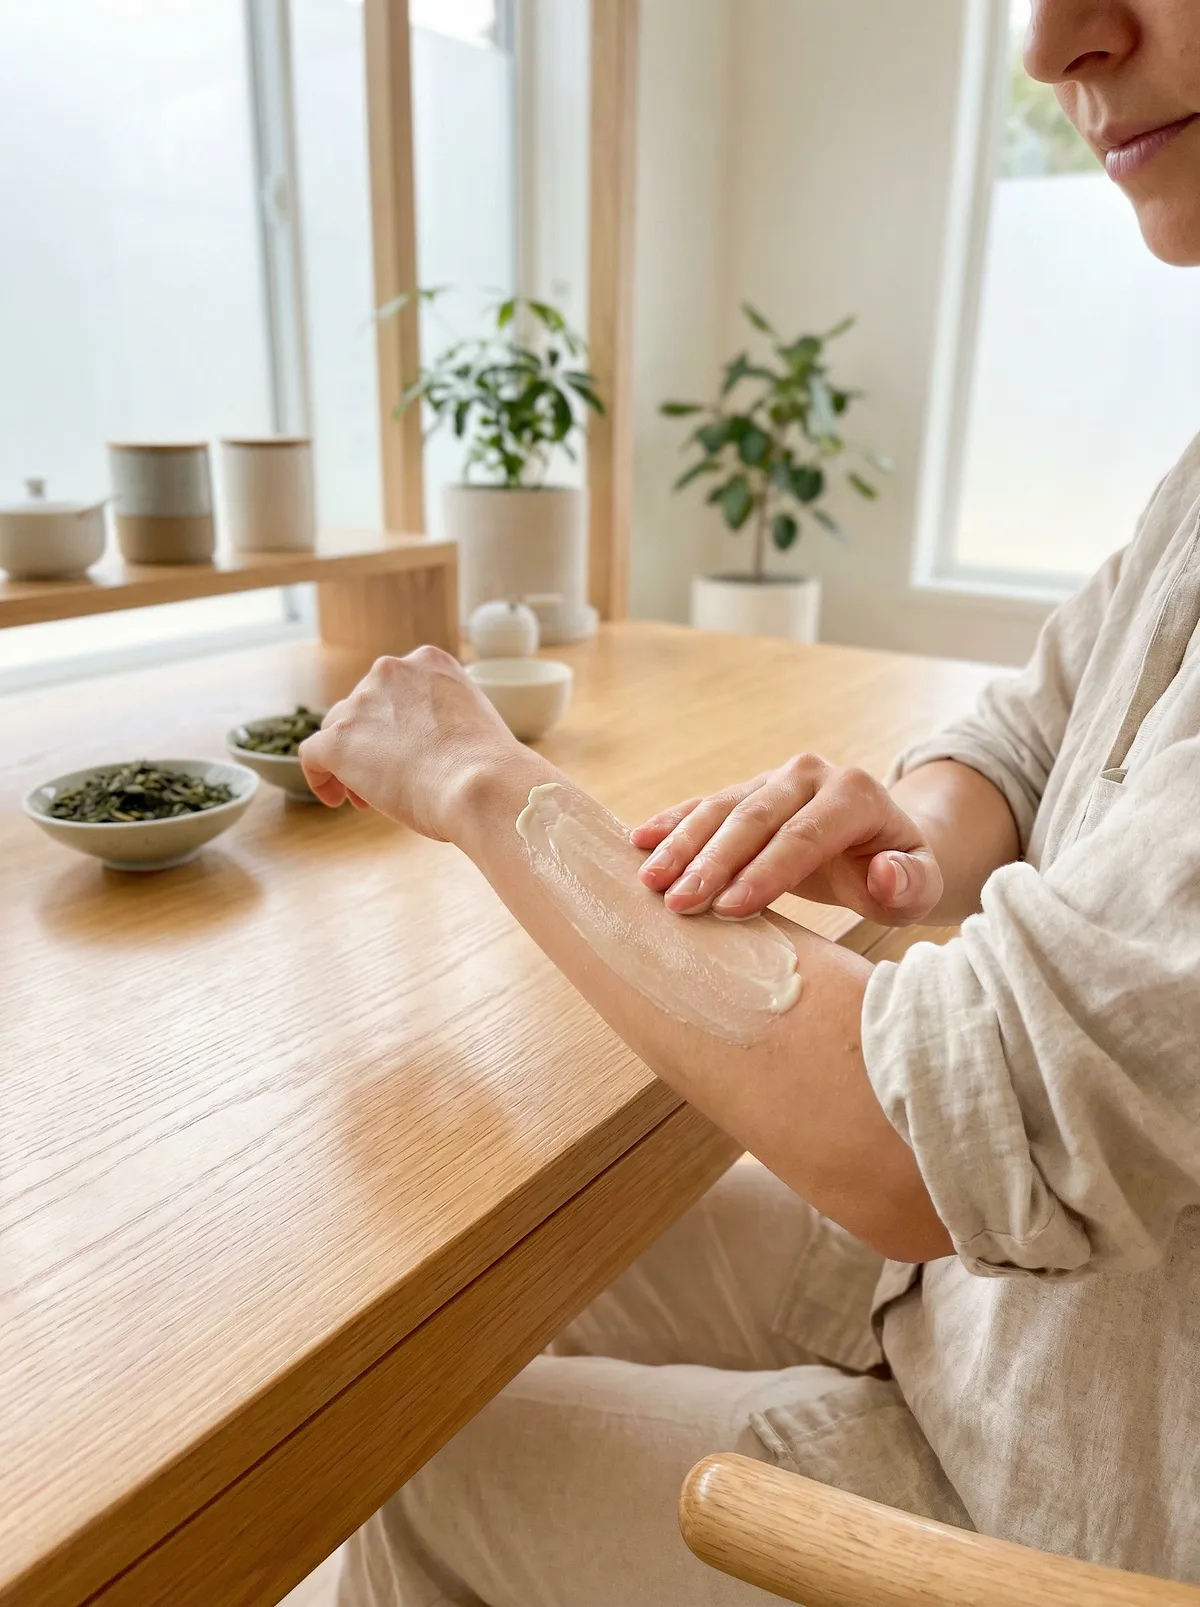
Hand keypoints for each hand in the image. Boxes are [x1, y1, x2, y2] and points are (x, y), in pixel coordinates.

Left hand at [298, 647, 521, 839]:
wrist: (482, 784)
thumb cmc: (491, 767)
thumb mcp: (475, 722)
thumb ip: (445, 720)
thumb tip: (433, 747)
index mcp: (430, 662)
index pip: (397, 689)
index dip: (396, 723)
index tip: (407, 752)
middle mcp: (391, 671)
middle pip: (364, 706)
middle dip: (372, 742)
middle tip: (389, 779)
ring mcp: (361, 703)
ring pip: (338, 729)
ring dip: (349, 761)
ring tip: (366, 799)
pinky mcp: (339, 739)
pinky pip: (312, 755)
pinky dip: (320, 777)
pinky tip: (335, 799)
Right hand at [631, 755, 941, 923]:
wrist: (884, 841)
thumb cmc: (901, 873)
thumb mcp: (921, 885)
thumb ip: (910, 882)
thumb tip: (884, 873)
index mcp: (855, 795)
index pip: (803, 836)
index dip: (766, 872)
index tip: (730, 908)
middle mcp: (811, 776)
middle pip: (754, 819)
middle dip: (712, 862)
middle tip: (677, 901)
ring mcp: (776, 779)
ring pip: (723, 808)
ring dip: (682, 844)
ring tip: (650, 880)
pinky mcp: (749, 790)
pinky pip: (706, 804)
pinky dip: (673, 822)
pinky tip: (639, 840)